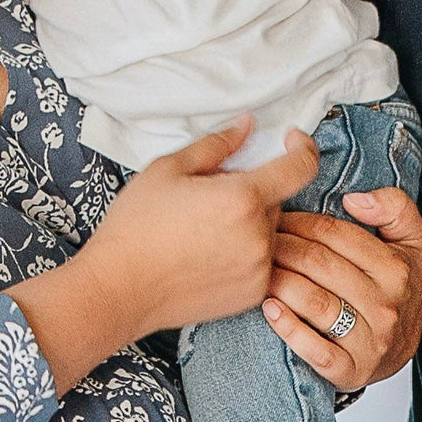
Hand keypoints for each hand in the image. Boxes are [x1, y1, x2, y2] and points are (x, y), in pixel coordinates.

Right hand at [93, 118, 318, 330]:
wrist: (119, 288)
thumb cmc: (136, 226)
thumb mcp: (169, 169)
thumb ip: (217, 144)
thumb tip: (248, 126)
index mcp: (243, 198)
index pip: (300, 167)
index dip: (302, 148)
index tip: (290, 142)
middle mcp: (259, 236)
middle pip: (275, 200)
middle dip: (251, 192)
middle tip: (208, 198)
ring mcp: (259, 270)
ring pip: (268, 232)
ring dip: (247, 224)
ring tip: (203, 231)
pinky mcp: (253, 295)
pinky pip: (261, 262)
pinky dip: (243, 253)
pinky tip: (206, 256)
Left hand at [262, 178, 421, 389]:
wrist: (400, 348)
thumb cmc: (396, 287)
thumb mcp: (411, 241)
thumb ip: (395, 207)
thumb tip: (356, 200)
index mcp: (396, 269)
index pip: (335, 234)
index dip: (299, 221)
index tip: (276, 218)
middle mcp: (385, 305)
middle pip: (320, 265)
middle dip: (281, 248)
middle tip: (258, 242)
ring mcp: (370, 341)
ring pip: (315, 303)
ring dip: (279, 282)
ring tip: (259, 271)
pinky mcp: (352, 371)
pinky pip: (316, 350)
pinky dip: (289, 329)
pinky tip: (269, 309)